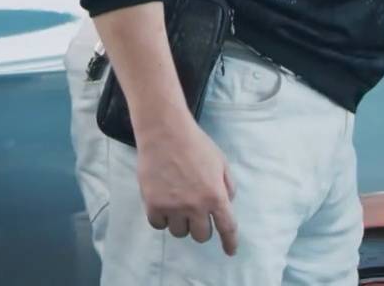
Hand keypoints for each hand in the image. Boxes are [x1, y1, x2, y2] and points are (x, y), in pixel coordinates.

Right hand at [136, 118, 239, 251]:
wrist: (165, 132)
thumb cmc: (195, 144)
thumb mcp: (221, 162)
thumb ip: (227, 186)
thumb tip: (226, 204)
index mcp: (215, 195)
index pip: (226, 227)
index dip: (230, 242)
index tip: (230, 251)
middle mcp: (195, 205)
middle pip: (201, 236)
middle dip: (201, 227)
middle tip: (196, 213)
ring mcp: (173, 206)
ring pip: (179, 233)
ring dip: (181, 223)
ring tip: (178, 204)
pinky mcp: (153, 204)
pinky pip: (159, 225)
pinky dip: (163, 219)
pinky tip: (164, 205)